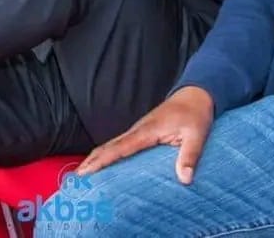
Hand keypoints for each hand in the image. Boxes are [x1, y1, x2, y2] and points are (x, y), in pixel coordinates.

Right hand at [77, 86, 213, 184]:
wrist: (194, 95)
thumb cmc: (195, 115)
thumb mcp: (197, 135)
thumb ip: (189, 156)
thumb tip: (184, 179)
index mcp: (147, 131)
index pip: (119, 147)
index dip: (101, 160)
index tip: (86, 171)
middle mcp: (138, 130)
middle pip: (109, 146)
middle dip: (92, 160)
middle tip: (76, 177)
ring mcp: (138, 130)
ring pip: (112, 145)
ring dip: (97, 158)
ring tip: (84, 174)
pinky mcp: (142, 132)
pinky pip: (120, 144)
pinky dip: (108, 154)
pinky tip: (104, 163)